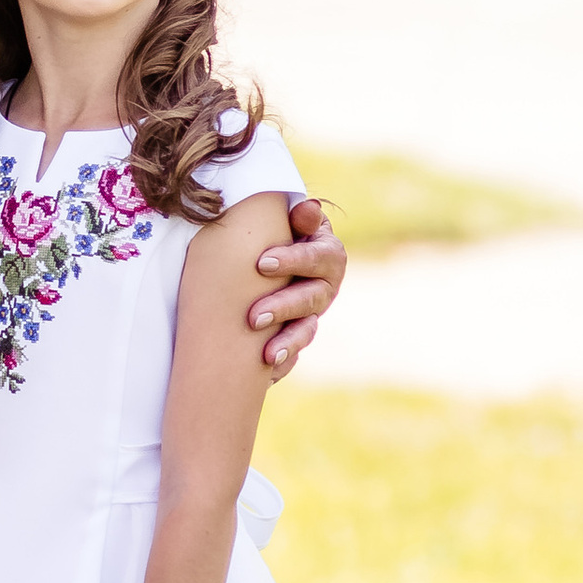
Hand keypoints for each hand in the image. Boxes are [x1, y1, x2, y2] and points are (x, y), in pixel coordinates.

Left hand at [250, 192, 345, 376]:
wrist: (271, 259)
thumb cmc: (281, 232)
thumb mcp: (292, 220)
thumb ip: (300, 216)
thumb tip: (306, 210)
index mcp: (328, 256)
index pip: (318, 258)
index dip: (293, 261)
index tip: (261, 263)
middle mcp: (325, 288)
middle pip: (311, 300)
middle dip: (284, 307)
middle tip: (254, 316)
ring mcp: (312, 315)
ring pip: (306, 332)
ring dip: (288, 343)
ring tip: (267, 355)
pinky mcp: (296, 336)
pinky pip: (294, 356)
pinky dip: (282, 364)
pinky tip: (266, 372)